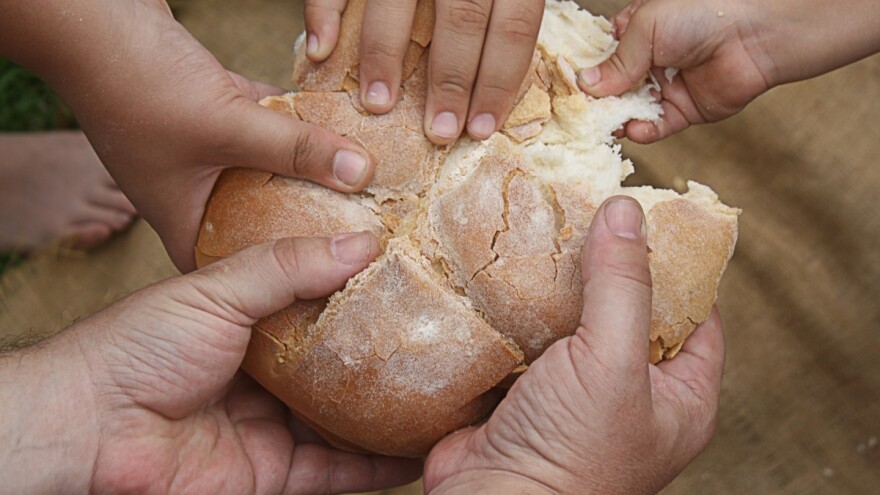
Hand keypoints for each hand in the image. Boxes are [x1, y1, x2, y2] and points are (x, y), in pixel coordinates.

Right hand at [0, 0, 376, 271]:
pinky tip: (342, 128)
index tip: (335, 285)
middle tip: (364, 235)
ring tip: (366, 187)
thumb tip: (364, 174)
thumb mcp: (227, 126)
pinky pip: (268, 128)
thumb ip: (295, 149)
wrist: (92, 18)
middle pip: (262, 220)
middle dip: (309, 223)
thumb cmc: (139, 85)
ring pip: (270, 170)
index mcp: (183, 219)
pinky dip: (298, 126)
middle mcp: (194, 192)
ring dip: (310, 169)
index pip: (235, 272)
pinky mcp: (215, 112)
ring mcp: (205, 152)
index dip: (278, 286)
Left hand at [0, 232, 421, 493]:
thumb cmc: (139, 347)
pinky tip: (417, 454)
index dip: (364, 298)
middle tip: (445, 344)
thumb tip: (362, 243)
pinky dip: (376, 468)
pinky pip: (336, 473)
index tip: (412, 282)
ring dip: (392, 416)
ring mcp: (272, 429)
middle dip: (387, 361)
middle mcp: (268, 378)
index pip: (322, 309)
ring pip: (347, 424)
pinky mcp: (272, 475)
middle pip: (341, 370)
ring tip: (447, 400)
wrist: (88, 427)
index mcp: (253, 325)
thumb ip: (286, 267)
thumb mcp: (216, 289)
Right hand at [304, 0, 545, 142]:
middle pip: (461, 18)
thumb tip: (508, 73)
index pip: (514, 25)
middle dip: (450, 81)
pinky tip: (322, 50)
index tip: (482, 128)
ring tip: (378, 104)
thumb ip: (513, 6)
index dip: (499, 81)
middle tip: (438, 132)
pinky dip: (325, 9)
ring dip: (384, 55)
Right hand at [423, 196, 725, 493]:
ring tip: (546, 229)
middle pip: (628, 310)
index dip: (679, 266)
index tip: (652, 218)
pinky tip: (506, 270)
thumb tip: (626, 212)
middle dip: (607, 265)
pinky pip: (527, 334)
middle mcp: (629, 394)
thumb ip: (623, 287)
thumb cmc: (572, 456)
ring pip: (573, 319)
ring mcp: (574, 392)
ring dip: (557, 283)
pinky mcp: (525, 389)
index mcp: (679, 398)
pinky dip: (517, 306)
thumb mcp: (612, 363)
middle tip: (589, 214)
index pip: (696, 317)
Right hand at [577, 0, 879, 143]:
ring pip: (629, 109)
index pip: (598, 55)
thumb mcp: (647, 29)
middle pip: (610, 87)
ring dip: (615, 119)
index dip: (579, 71)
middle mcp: (647, 60)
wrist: (758, 32)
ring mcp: (665, 86)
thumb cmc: (703, 12)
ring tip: (600, 128)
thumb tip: (583, 86)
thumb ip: (615, 62)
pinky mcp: (685, 111)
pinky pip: (657, 126)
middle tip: (572, 117)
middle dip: (593, 101)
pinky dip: (643, 131)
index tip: (557, 88)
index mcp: (635, 31)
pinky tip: (633, 130)